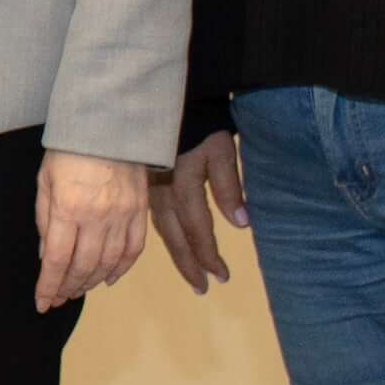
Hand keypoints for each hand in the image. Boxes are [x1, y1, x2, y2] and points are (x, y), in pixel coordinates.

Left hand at [32, 151, 152, 312]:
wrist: (109, 124)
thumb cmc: (69, 150)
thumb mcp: (45, 182)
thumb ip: (45, 221)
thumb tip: (47, 257)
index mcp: (68, 208)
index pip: (57, 260)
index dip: (49, 286)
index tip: (42, 303)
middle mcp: (97, 217)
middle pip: (83, 266)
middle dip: (68, 288)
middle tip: (59, 298)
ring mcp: (123, 215)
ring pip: (109, 263)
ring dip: (92, 282)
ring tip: (78, 290)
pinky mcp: (141, 211)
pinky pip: (133, 250)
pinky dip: (121, 269)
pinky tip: (108, 279)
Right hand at [148, 130, 246, 294]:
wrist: (159, 96)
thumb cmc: (198, 120)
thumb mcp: (219, 148)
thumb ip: (229, 184)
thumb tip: (242, 223)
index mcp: (182, 184)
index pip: (197, 228)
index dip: (209, 254)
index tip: (221, 277)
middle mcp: (161, 192)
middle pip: (175, 236)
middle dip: (190, 263)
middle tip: (203, 288)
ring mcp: (148, 188)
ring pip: (160, 229)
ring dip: (177, 253)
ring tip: (190, 274)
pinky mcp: (142, 182)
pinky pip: (150, 216)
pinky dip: (160, 234)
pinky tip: (167, 242)